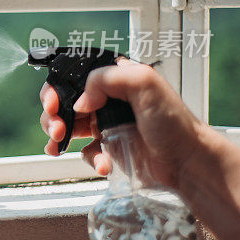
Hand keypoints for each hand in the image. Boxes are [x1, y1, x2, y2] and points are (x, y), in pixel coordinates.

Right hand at [39, 59, 203, 187]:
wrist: (187, 163)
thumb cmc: (174, 123)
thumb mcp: (145, 83)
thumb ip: (107, 78)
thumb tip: (81, 101)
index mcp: (115, 79)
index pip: (73, 76)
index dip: (56, 89)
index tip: (54, 103)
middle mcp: (108, 99)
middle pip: (64, 102)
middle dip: (52, 115)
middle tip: (57, 128)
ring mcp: (106, 124)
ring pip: (67, 127)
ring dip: (58, 137)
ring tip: (60, 144)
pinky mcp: (108, 148)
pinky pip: (85, 152)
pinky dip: (88, 158)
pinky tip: (102, 163)